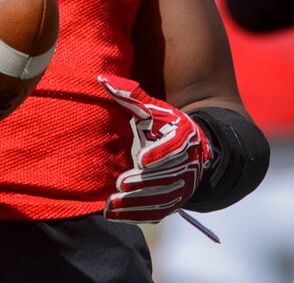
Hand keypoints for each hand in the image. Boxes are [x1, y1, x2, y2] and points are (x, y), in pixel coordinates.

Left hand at [98, 75, 211, 224]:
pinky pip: (157, 212)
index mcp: (184, 138)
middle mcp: (188, 165)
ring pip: (161, 199)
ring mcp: (183, 187)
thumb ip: (129, 95)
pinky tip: (115, 216)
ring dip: (136, 204)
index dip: (160, 154)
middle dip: (143, 183)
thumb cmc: (165, 124)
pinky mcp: (174, 203)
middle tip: (121, 185)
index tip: (142, 160)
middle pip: (166, 177)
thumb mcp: (152, 108)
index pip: (175, 148)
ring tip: (112, 204)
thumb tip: (101, 79)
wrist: (192, 149)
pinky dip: (137, 215)